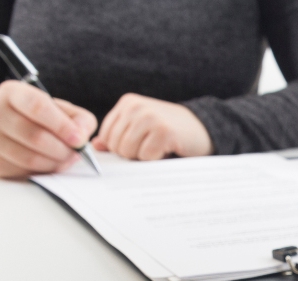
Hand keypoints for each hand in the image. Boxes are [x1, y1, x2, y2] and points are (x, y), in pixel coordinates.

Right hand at [0, 81, 96, 178]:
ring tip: (66, 159)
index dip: (62, 126)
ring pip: (30, 158)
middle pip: (35, 137)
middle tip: (76, 153)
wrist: (6, 127)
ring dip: (55, 163)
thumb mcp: (61, 110)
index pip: (38, 107)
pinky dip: (42, 171)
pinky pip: (22, 171)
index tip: (79, 140)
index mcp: (12, 92)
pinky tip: (49, 164)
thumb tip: (81, 136)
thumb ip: (79, 119)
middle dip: (63, 149)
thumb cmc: (39, 117)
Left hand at [93, 94, 212, 159]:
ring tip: (158, 147)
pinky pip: (146, 157)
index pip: (106, 136)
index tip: (138, 145)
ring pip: (128, 152)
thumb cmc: (170, 131)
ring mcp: (150, 118)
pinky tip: (167, 149)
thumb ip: (117, 135)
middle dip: (131, 153)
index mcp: (128, 103)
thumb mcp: (141, 128)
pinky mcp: (163, 131)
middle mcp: (136, 107)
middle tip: (150, 147)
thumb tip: (95, 146)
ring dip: (143, 157)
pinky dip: (156, 159)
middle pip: (115, 146)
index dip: (119, 148)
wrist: (203, 127)